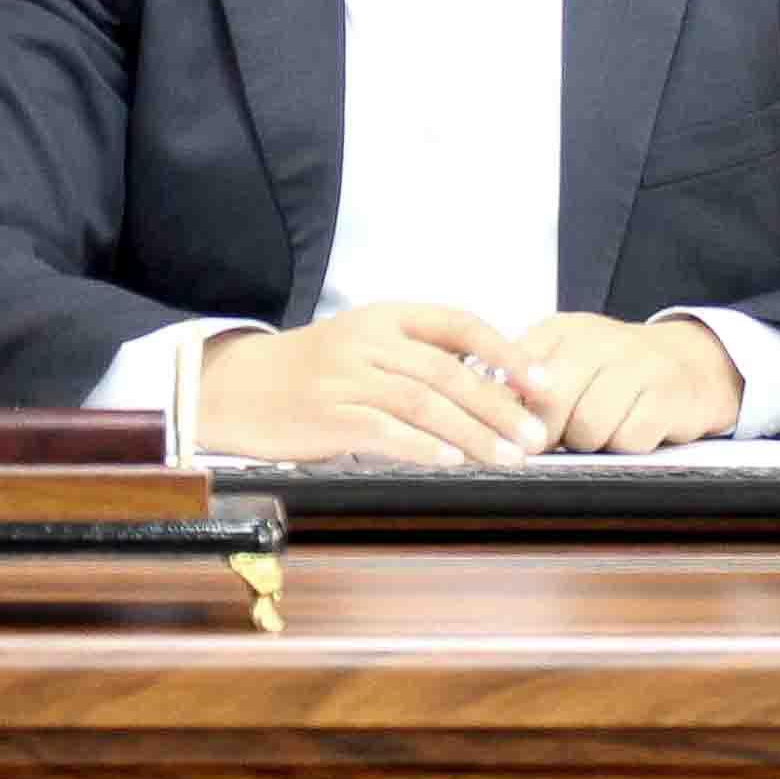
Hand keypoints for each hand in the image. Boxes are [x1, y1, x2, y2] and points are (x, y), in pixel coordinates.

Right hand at [198, 304, 552, 464]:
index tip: (541, 381)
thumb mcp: (367, 343)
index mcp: (386, 316)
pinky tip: (452, 462)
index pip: (459, 323)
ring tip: (509, 456)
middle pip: (447, 370)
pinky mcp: (327, 414)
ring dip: (473, 432)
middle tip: (536, 433)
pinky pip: (384, 430)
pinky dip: (423, 446)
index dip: (505, 352)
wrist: (238, 388)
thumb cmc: (314, 371)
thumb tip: (494, 380)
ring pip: (423, 402)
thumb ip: (420, 355)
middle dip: (499, 404)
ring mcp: (346, 377)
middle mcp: (368, 339)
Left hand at [514, 313, 742, 452]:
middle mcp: (598, 339)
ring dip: (589, 443)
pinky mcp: (670, 395)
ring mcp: (637, 365)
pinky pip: (629, 439)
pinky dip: (625, 446)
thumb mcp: (567, 361)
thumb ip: (525, 384)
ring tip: (599, 433)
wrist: (692, 362)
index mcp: (562, 330)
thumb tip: (486, 421)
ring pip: (589, 427)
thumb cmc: (616, 371)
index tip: (511, 432)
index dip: (509, 410)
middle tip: (558, 441)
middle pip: (551, 402)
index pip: (518, 371)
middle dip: (549, 434)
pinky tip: (631, 431)